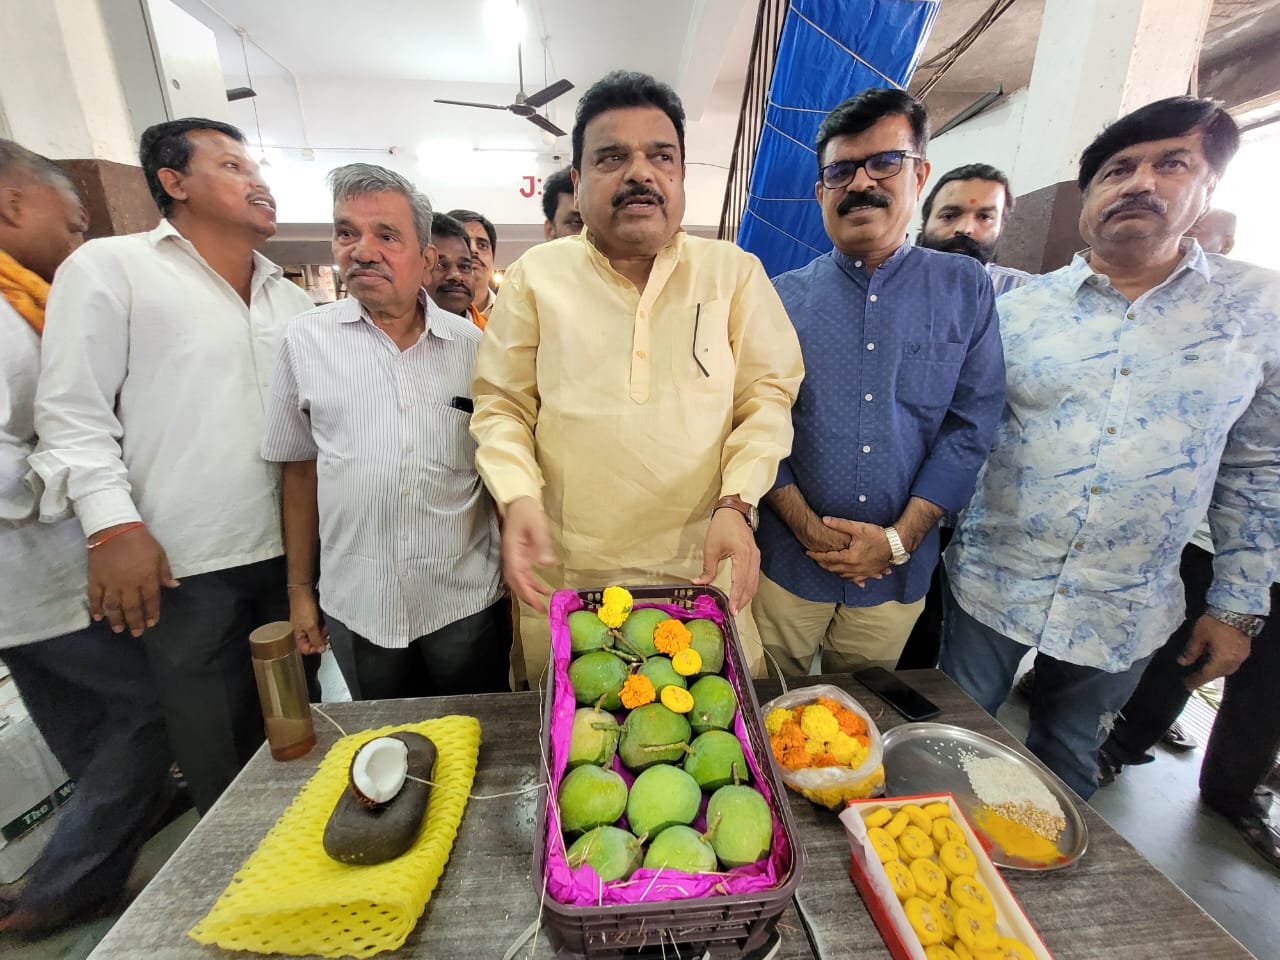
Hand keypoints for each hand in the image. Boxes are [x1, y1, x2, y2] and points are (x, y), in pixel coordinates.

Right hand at [87, 524, 179, 636]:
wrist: (114, 528)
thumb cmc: (141, 540)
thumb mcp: (159, 554)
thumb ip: (165, 572)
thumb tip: (174, 586)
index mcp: (146, 578)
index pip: (150, 600)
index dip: (151, 613)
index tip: (152, 623)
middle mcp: (128, 584)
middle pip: (131, 607)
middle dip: (135, 622)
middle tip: (137, 633)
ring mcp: (110, 583)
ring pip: (113, 606)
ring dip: (116, 620)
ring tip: (119, 629)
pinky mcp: (95, 578)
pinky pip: (94, 597)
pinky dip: (95, 609)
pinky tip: (98, 617)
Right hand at [288, 586, 329, 653]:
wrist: (304, 592)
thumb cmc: (303, 607)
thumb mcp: (311, 626)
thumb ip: (316, 639)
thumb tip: (321, 649)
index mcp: (296, 636)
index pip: (305, 650)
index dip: (315, 649)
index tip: (324, 645)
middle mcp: (301, 632)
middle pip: (312, 642)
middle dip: (321, 639)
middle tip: (326, 635)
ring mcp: (306, 625)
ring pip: (317, 635)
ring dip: (323, 632)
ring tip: (325, 627)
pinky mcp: (311, 619)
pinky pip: (319, 627)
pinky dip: (323, 626)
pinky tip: (325, 622)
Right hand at [501, 496, 554, 611]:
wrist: (518, 500)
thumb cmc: (526, 511)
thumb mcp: (537, 525)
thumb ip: (542, 544)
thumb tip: (547, 563)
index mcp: (512, 551)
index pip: (516, 576)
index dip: (524, 590)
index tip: (534, 602)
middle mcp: (511, 556)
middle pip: (516, 581)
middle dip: (526, 596)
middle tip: (540, 609)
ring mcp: (514, 556)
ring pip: (519, 579)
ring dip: (530, 591)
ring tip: (543, 602)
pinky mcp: (520, 554)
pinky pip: (524, 572)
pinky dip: (532, 581)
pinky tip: (543, 588)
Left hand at [693, 508, 759, 614]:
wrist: (734, 511)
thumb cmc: (721, 527)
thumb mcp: (710, 548)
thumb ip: (707, 569)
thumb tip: (698, 583)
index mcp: (742, 555)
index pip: (739, 581)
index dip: (736, 597)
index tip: (732, 610)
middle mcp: (753, 558)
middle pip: (749, 585)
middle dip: (742, 601)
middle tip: (733, 614)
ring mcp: (756, 558)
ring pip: (754, 583)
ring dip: (746, 596)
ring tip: (737, 608)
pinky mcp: (755, 558)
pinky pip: (754, 577)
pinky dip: (748, 588)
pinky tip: (742, 595)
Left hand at [806, 517, 892, 585]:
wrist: (896, 545)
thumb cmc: (878, 536)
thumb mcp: (858, 528)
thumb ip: (840, 524)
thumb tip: (825, 520)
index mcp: (849, 558)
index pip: (827, 558)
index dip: (816, 555)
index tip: (808, 552)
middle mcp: (854, 568)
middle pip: (833, 569)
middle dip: (822, 564)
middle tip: (815, 558)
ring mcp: (862, 573)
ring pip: (843, 576)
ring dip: (834, 571)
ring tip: (828, 566)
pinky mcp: (870, 574)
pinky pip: (858, 580)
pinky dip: (852, 580)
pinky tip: (852, 580)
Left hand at [1178, 614, 1251, 689]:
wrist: (1238, 609)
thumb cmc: (1215, 622)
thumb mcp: (1198, 636)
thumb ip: (1191, 651)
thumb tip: (1182, 662)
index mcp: (1221, 661)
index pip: (1205, 676)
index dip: (1194, 681)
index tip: (1186, 686)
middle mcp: (1233, 663)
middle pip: (1217, 674)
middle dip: (1205, 677)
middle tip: (1193, 678)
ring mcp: (1241, 657)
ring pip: (1226, 670)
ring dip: (1214, 671)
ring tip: (1203, 669)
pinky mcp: (1245, 650)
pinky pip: (1231, 663)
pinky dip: (1221, 664)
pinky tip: (1215, 660)